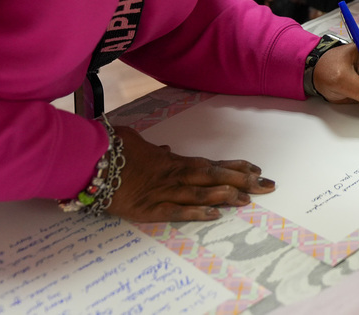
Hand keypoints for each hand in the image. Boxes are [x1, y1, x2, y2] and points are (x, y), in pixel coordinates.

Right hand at [107, 126, 274, 221]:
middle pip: (215, 176)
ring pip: (202, 193)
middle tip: (268, 185)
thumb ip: (156, 149)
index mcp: (175, 161)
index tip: (257, 169)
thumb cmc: (113, 149)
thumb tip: (167, 149)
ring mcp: (164, 192)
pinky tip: (215, 215)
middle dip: (243, 181)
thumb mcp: (138, 143)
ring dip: (226, 196)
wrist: (90, 161)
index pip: (213, 164)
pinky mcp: (149, 209)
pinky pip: (177, 211)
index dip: (236, 167)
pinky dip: (197, 213)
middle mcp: (175, 175)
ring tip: (248, 199)